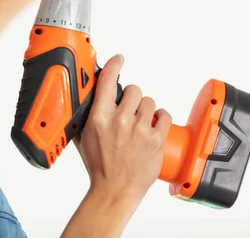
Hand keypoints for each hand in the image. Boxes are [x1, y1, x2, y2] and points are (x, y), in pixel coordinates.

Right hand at [74, 55, 171, 202]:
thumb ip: (86, 116)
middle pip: (133, 89)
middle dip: (132, 97)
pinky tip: (153, 126)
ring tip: (141, 122)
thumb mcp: (84, 137)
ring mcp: (140, 130)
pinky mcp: (156, 140)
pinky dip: (160, 118)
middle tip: (129, 110)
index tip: (118, 60)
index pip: (107, 81)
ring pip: (149, 101)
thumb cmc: (99, 167)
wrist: (115, 190)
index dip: (114, 65)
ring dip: (145, 109)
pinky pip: (164, 115)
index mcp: (100, 118)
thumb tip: (89, 98)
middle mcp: (120, 121)